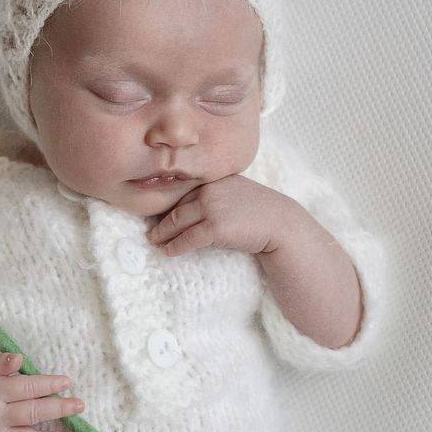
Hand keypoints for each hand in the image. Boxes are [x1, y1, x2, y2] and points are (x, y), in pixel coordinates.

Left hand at [144, 175, 297, 258]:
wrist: (280, 224)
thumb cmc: (259, 212)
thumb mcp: (235, 193)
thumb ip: (215, 194)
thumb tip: (192, 209)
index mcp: (213, 179)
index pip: (183, 193)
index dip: (168, 207)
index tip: (157, 217)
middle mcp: (209, 189)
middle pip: (176, 207)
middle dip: (161, 222)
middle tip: (150, 232)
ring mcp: (211, 207)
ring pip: (177, 223)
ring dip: (162, 235)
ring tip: (155, 242)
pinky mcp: (215, 227)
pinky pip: (187, 239)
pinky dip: (174, 247)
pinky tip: (167, 252)